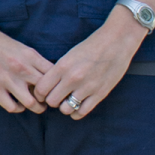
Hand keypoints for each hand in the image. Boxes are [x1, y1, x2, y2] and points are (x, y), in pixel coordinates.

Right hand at [0, 26, 54, 113]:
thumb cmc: (3, 45)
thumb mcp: (25, 50)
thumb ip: (38, 64)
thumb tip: (53, 81)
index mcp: (31, 57)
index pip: (54, 76)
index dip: (57, 86)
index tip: (56, 89)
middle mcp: (21, 68)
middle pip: (45, 92)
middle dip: (49, 99)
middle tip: (47, 99)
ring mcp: (7, 79)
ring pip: (31, 104)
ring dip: (36, 107)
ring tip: (35, 104)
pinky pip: (13, 107)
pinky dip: (18, 108)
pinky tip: (18, 103)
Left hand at [32, 9, 146, 119]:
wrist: (115, 42)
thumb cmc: (91, 46)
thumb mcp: (69, 55)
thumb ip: (59, 70)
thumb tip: (48, 85)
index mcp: (62, 66)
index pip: (41, 88)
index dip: (39, 93)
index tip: (42, 93)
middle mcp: (72, 78)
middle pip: (52, 101)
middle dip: (52, 100)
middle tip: (56, 97)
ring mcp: (87, 87)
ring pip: (65, 109)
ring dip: (65, 107)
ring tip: (67, 101)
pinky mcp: (100, 94)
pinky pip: (82, 112)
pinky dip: (77, 112)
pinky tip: (77, 105)